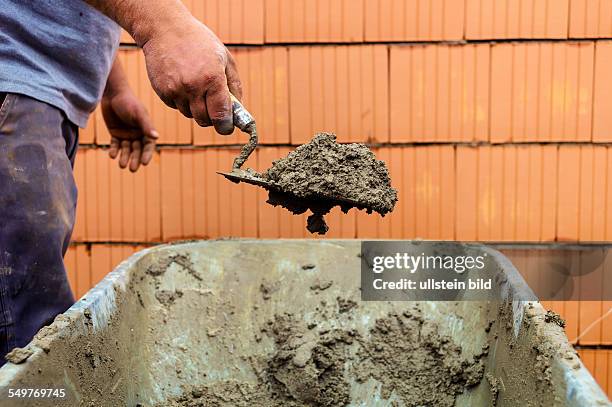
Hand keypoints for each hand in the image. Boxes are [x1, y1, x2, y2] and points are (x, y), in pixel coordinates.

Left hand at [101, 87, 157, 171]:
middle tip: (132, 169)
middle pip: (137, 150)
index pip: (148, 146)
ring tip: (121, 165)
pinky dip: (114, 150)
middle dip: (135, 159)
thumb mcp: (138, 114)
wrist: (112, 93)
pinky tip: (112, 155)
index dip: (146, 155)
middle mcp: (137, 133)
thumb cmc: (128, 102)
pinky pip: (116, 145)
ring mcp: (126, 134)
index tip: (144, 163)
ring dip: (124, 157)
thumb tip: (156, 137)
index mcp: (146, 129)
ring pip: (126, 149)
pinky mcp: (116, 133)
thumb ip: (146, 125)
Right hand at [141, 17, 241, 134]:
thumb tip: (238, 111)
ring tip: (196, 86)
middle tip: (213, 106)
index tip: (227, 126)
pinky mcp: (163, 92)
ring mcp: (176, 90)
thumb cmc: (200, 42)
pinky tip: (181, 81)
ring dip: (196, 108)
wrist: (165, 29)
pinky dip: (182, 101)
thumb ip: (234, 86)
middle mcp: (193, 87)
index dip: (226, 126)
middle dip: (212, 118)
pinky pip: (176, 107)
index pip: (221, 117)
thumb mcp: (225, 58)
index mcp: (213, 79)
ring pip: (190, 115)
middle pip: (205, 121)